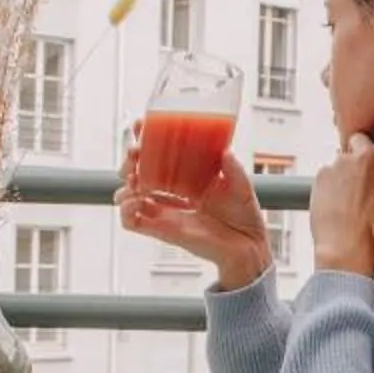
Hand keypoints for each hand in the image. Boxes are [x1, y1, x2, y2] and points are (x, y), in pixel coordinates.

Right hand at [116, 124, 272, 290]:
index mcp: (188, 179)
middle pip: (139, 174)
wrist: (249, 246)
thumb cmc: (245, 216)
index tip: (138, 126)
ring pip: (130, 197)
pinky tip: (135, 201)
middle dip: (130, 162)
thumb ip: (234, 169)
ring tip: (133, 179)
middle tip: (133, 155)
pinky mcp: (163, 232)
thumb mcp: (241, 185)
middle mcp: (174, 195)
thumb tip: (225, 151)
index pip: (159, 157)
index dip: (145, 141)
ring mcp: (166, 213)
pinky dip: (126, 211)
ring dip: (124, 186)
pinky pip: (133, 222)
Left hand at [309, 109, 373, 278]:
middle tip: (360, 181)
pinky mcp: (323, 172)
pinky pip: (326, 172)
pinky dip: (329, 185)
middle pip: (360, 139)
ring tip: (347, 201)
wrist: (347, 250)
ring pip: (340, 158)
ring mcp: (342, 162)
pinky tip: (335, 205)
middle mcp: (367, 155)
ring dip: (342, 173)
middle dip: (358, 153)